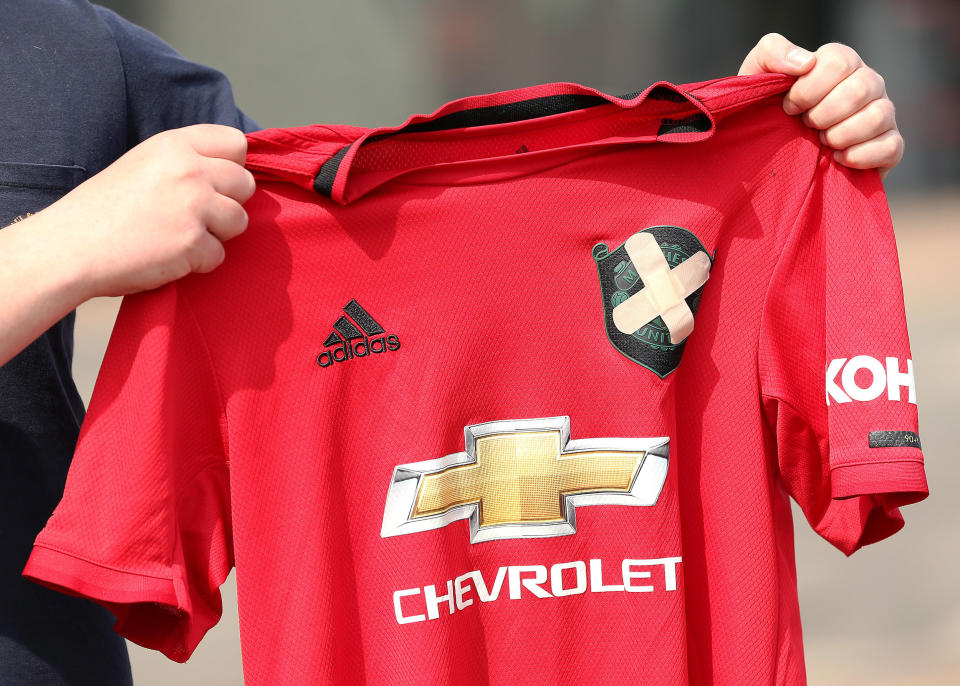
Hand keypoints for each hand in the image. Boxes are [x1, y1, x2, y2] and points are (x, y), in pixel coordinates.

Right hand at [44, 123, 254, 297]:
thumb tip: (232, 170)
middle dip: (228, 203)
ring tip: (180, 235)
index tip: (213, 182)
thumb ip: (186, 162)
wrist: (71, 247)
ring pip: (240, 221)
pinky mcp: (193, 242)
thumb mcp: (144, 164)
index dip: (231, 166)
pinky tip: (169, 255)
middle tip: (195, 216)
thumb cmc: (105, 209)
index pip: (236, 143)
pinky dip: (199, 261)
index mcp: (174, 145)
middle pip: (245, 184)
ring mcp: (194, 206)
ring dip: (217, 234)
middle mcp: (189, 170)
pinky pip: (219, 255)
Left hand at [739, 33, 902, 177]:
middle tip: (805, 124)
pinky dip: (859, 156)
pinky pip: (890, 147)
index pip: (839, 62)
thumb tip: (806, 62)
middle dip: (821, 114)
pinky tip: (837, 158)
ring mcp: (883, 113)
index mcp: (841, 62)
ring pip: (877, 117)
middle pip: (860, 89)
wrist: (771, 150)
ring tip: (820, 141)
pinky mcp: (889, 145)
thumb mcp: (757, 74)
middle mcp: (868, 83)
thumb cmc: (768, 108)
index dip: (808, 89)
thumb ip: (772, 52)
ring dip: (838, 135)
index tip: (788, 107)